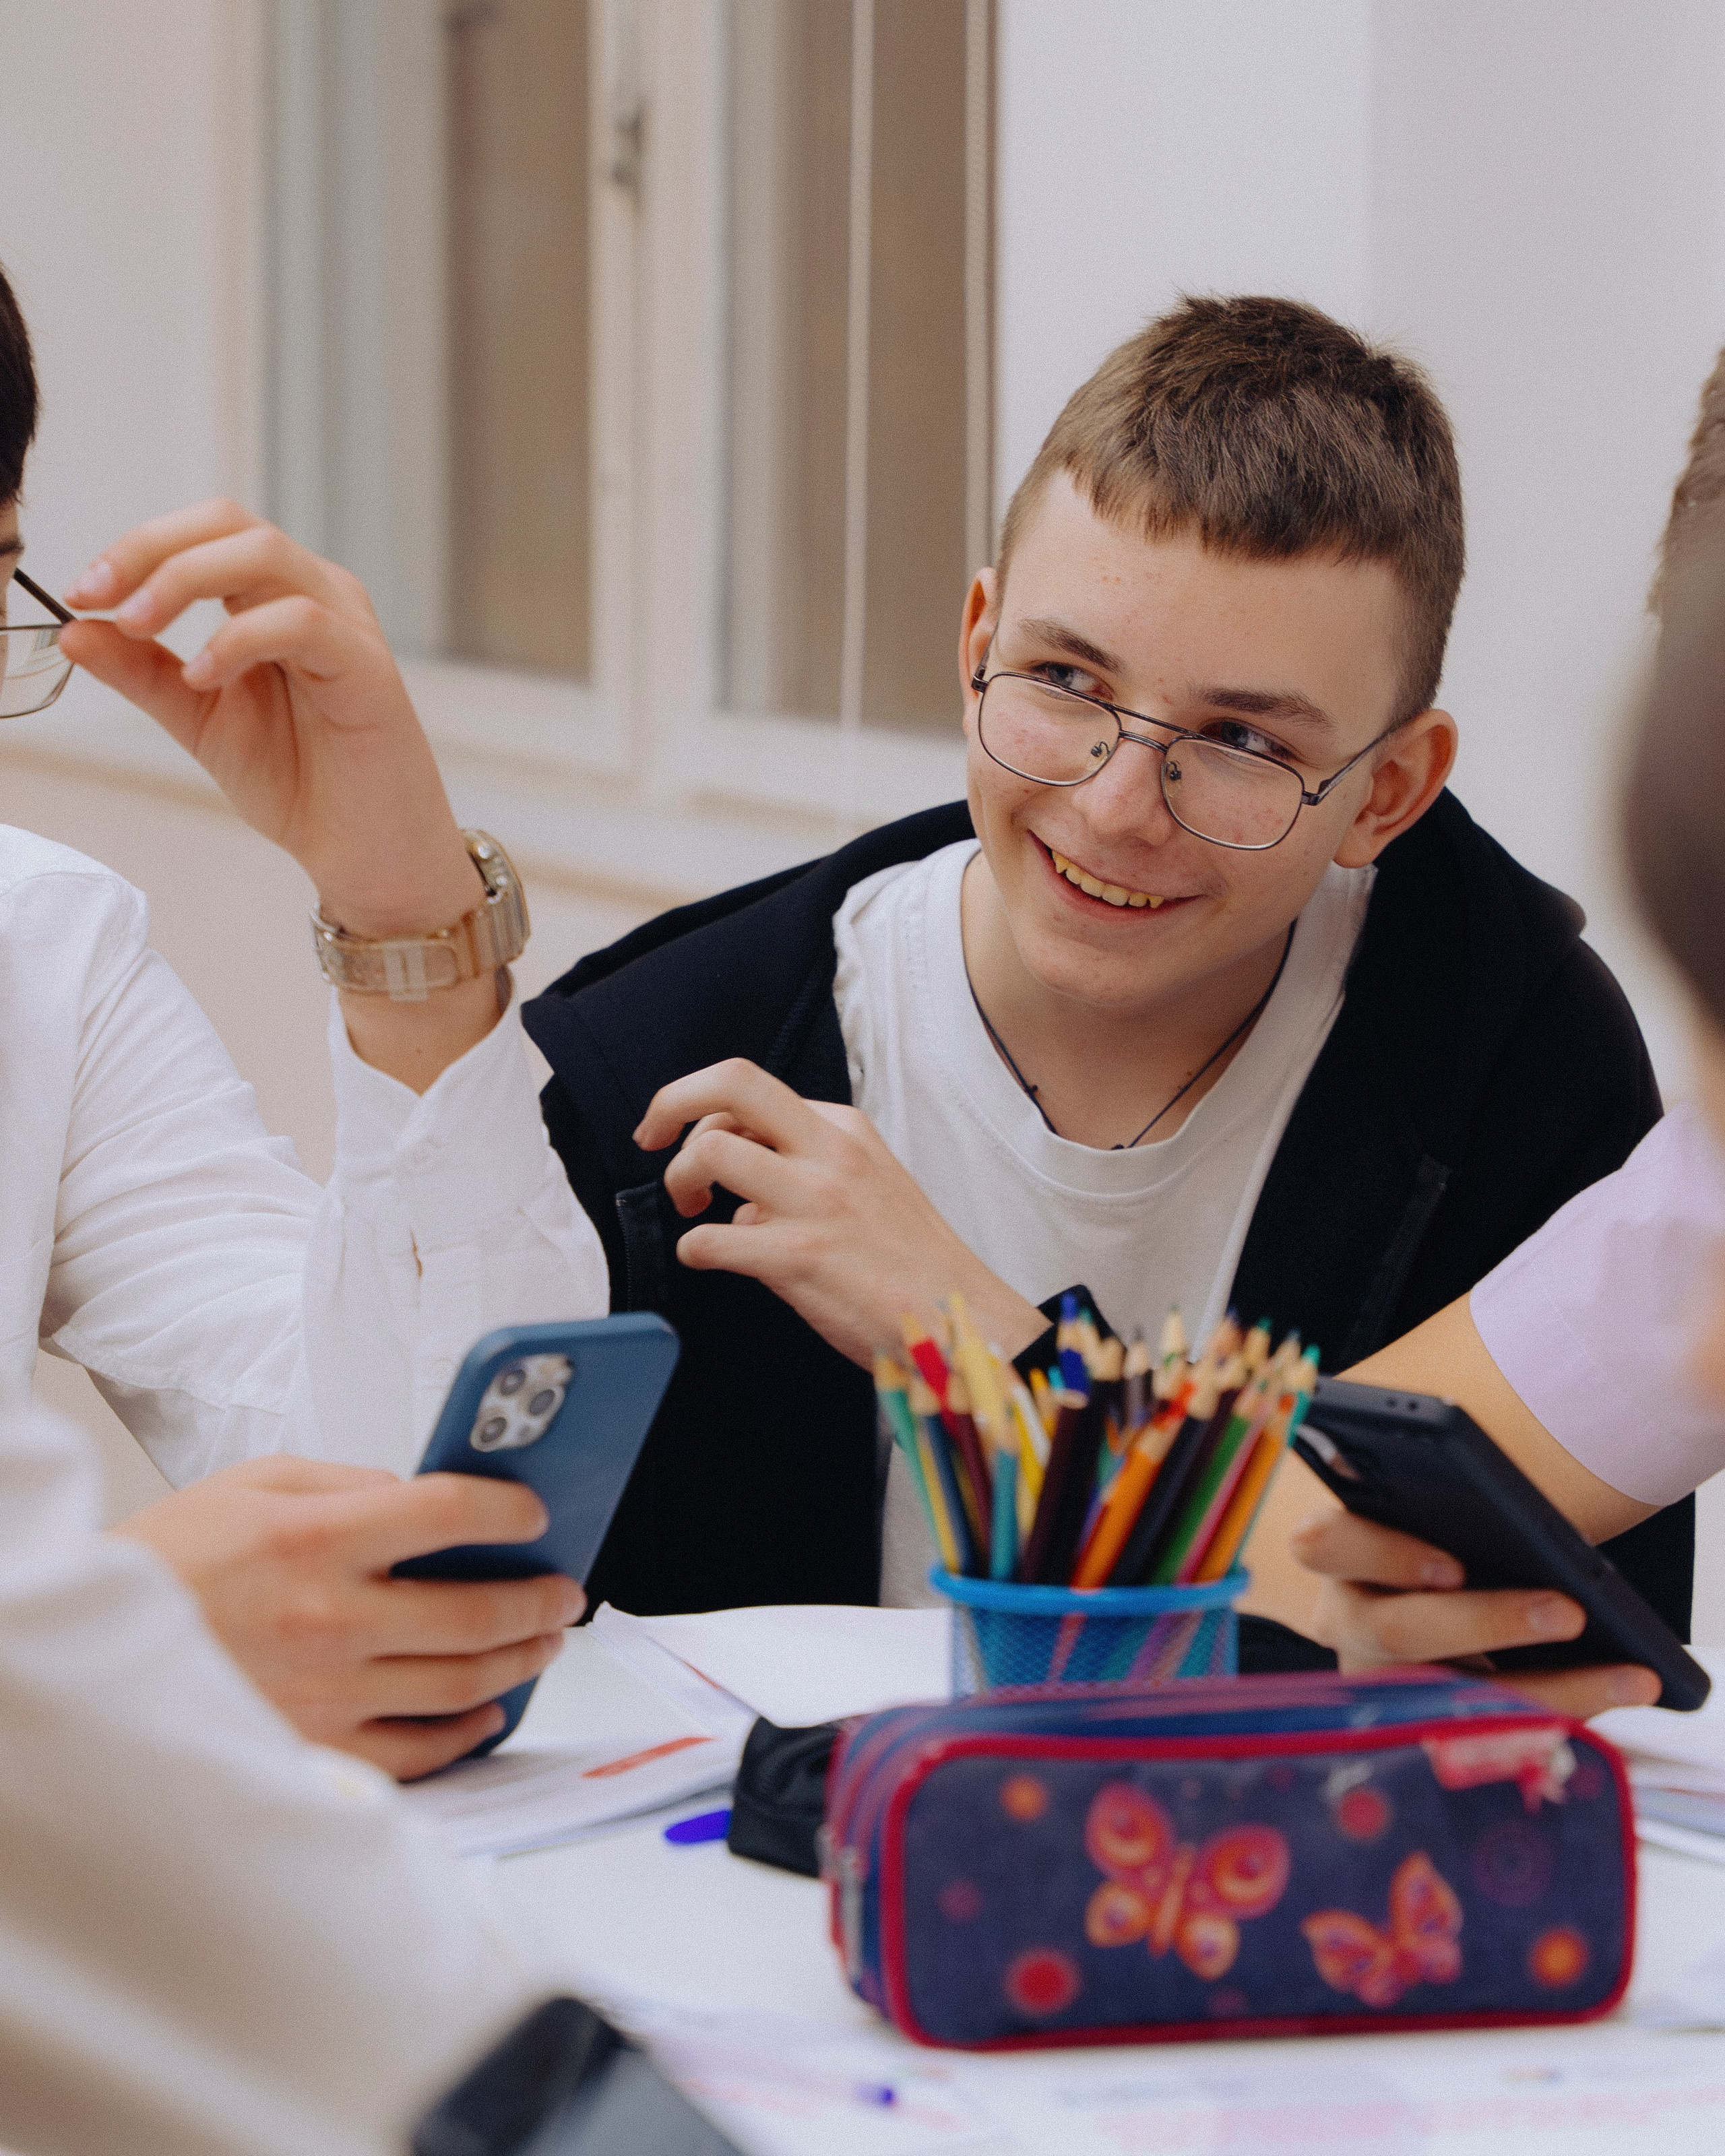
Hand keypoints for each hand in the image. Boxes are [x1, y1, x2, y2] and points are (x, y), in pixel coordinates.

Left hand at [58, 501, 498, 1089]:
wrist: (365, 851)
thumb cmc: (303, 783)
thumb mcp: (199, 719)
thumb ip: (143, 674)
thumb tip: (75, 630)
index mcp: (275, 598)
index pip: (203, 533)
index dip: (136, 548)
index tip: (81, 593)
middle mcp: (316, 594)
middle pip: (229, 523)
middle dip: (150, 550)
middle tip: (97, 595)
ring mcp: (347, 626)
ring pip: (265, 555)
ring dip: (186, 579)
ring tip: (140, 625)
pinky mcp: (368, 668)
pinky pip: (302, 622)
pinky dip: (239, 639)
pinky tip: (204, 675)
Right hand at [114, 1456, 584, 1779]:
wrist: (95, 1653)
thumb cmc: (173, 1560)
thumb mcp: (253, 1484)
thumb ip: (348, 1481)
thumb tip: (424, 1495)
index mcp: (315, 1541)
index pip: (447, 1513)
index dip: (508, 1508)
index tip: (537, 1512)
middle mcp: (330, 1620)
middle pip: (474, 1612)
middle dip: (538, 1598)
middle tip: (565, 1590)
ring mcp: (328, 1692)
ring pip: (461, 1683)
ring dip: (521, 1660)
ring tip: (544, 1640)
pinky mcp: (317, 1747)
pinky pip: (418, 1749)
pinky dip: (468, 1730)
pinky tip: (490, 1708)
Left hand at [634, 1058, 1044, 1366]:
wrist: (958, 1318)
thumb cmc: (909, 1262)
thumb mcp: (867, 1184)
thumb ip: (804, 1170)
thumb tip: (740, 1195)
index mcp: (844, 1130)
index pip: (750, 1089)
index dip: (700, 1110)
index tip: (678, 1136)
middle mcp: (829, 1153)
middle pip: (730, 1084)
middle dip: (671, 1103)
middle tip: (651, 1140)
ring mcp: (814, 1202)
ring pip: (710, 1152)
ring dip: (679, 1181)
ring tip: (691, 1211)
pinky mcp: (799, 1258)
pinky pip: (711, 1240)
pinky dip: (694, 1249)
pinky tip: (709, 1259)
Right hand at [1291, 1507, 1661, 1717]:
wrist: (1404, 1585)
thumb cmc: (1419, 1534)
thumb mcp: (1417, 1511)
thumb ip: (1440, 1507)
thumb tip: (1519, 1517)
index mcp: (1335, 1553)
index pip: (1325, 1543)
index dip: (1384, 1555)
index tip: (1455, 1567)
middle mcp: (1348, 1622)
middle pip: (1401, 1630)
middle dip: (1489, 1622)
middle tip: (1567, 1613)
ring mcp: (1382, 1682)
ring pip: (1456, 1698)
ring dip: (1551, 1688)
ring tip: (1628, 1675)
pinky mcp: (1424, 1721)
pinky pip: (1497, 1726)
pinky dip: (1566, 1708)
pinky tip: (1621, 1691)